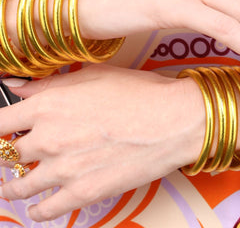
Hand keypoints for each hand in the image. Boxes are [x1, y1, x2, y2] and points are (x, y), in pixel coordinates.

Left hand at [0, 65, 205, 221]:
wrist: (175, 121)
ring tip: (11, 188)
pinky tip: (36, 208)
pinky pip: (45, 209)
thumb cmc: (141, 93)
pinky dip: (36, 210)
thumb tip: (19, 87)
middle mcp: (48, 139)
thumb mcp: (94, 76)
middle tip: (13, 156)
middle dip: (9, 155)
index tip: (2, 132)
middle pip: (8, 154)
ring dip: (12, 187)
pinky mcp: (83, 192)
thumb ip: (50, 83)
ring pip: (19, 186)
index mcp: (47, 106)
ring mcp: (63, 169)